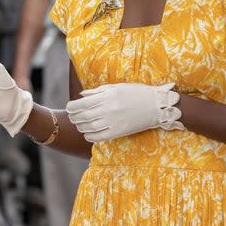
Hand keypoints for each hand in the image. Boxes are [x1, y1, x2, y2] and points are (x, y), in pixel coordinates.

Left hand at [65, 82, 182, 142]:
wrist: (156, 105)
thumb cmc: (136, 93)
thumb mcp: (117, 88)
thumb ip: (98, 91)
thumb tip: (82, 95)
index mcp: (107, 96)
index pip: (81, 104)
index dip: (72, 107)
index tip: (69, 108)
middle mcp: (108, 109)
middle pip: (82, 117)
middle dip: (74, 118)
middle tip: (72, 117)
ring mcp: (113, 121)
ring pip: (88, 128)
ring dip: (80, 127)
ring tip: (80, 125)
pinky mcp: (119, 132)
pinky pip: (99, 137)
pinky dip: (90, 136)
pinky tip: (88, 134)